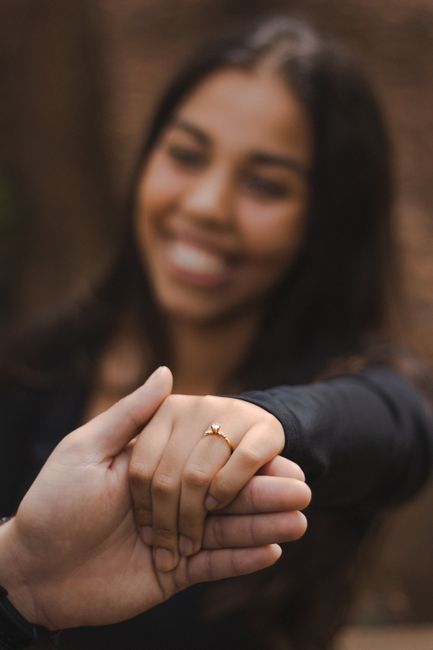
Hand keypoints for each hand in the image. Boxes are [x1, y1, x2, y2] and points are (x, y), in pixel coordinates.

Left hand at [0, 369, 306, 630]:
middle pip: (225, 494)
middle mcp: (170, 499)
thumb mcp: (88, 449)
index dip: (240, 460)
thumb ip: (132, 413)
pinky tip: (274, 549)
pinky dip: (242, 560)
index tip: (277, 456)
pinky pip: (213, 566)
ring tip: (301, 519)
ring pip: (226, 529)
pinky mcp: (174, 574)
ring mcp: (175, 536)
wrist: (33, 572)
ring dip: (264, 524)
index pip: (206, 459)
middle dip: (263, 494)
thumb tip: (167, 371)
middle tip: (303, 491)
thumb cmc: (55, 502)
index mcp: (155, 465)